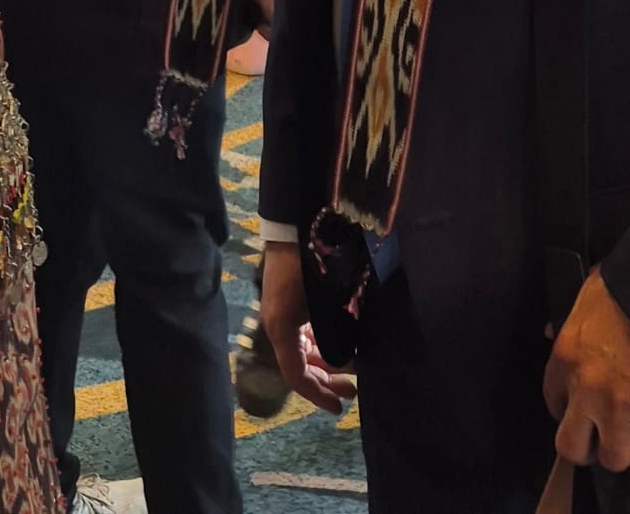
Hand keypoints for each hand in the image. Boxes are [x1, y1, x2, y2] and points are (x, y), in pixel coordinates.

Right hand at [260, 241, 356, 413]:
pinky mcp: (288, 297)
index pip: (296, 376)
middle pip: (299, 364)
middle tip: (353, 389)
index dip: (318, 395)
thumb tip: (350, 361)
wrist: (295, 222)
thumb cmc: (312, 262)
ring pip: (301, 347)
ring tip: (349, 367)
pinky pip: (302, 331)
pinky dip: (318, 342)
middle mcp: (277, 324)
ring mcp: (282, 310)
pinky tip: (336, 341)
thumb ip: (336, 336)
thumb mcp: (327, 303)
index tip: (339, 408)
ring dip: (324, 361)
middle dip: (325, 379)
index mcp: (280, 329)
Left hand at [543, 268, 629, 472]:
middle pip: (572, 447)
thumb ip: (569, 322)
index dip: (569, 409)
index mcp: (566, 359)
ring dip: (625, 445)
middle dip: (587, 447)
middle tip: (603, 435)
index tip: (581, 408)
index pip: (553, 403)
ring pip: (614, 457)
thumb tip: (552, 331)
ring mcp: (621, 408)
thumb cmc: (628, 289)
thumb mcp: (588, 297)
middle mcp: (587, 391)